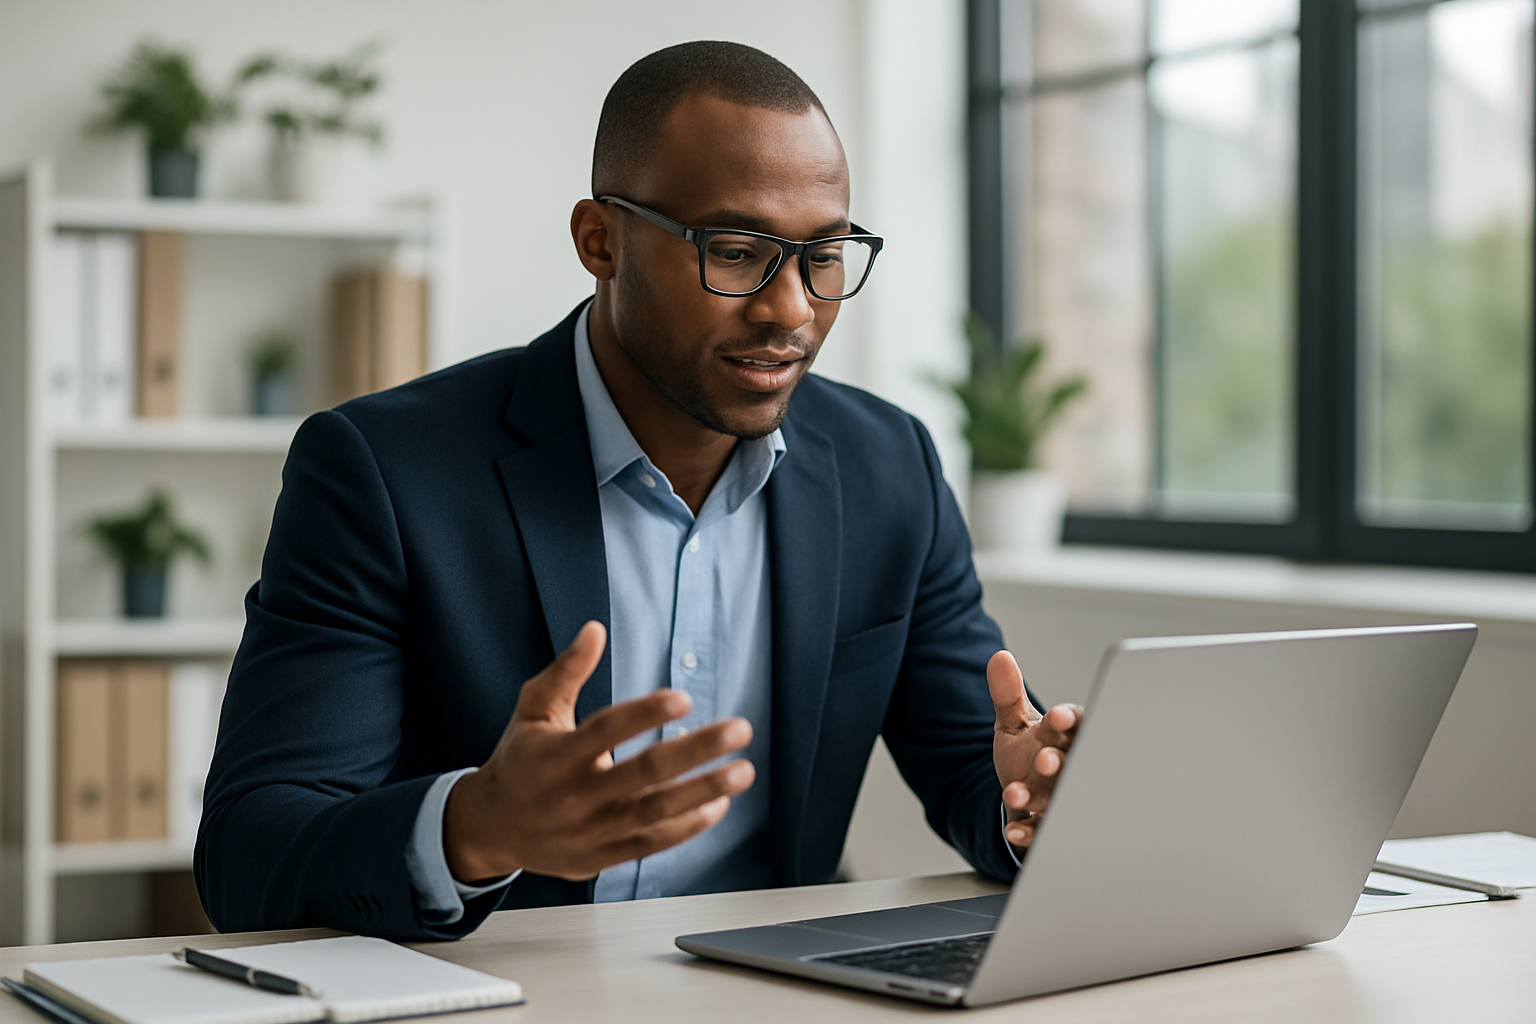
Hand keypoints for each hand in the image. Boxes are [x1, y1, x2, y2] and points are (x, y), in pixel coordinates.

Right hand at [443, 621, 754, 882]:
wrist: (492, 826)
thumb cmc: (521, 759)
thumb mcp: (533, 709)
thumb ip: (566, 671)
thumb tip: (595, 629)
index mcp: (555, 755)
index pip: (606, 730)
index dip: (645, 713)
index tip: (684, 697)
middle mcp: (574, 795)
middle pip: (644, 773)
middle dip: (697, 750)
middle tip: (739, 730)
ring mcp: (589, 830)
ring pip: (656, 813)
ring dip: (705, 791)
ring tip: (743, 771)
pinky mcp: (601, 856)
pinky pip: (652, 844)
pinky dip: (688, 826)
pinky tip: (719, 805)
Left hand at [987, 649, 1081, 850]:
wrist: (1028, 799)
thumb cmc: (1030, 753)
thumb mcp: (1015, 722)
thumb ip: (1007, 693)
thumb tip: (998, 658)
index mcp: (1066, 736)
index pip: (1076, 724)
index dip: (1068, 721)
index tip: (1058, 717)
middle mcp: (1070, 767)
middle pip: (1071, 763)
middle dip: (1058, 762)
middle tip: (1045, 760)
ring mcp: (1062, 799)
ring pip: (1056, 799)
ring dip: (1037, 797)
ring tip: (1014, 793)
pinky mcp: (1049, 826)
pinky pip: (1041, 831)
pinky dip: (1027, 832)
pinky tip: (1012, 830)